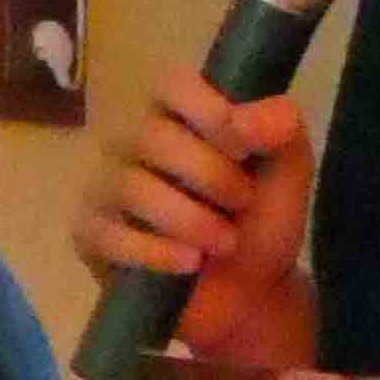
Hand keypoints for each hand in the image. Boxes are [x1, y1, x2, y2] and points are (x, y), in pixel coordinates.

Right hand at [74, 72, 316, 366]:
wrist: (249, 295)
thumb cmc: (260, 222)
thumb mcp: (289, 170)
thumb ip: (281, 128)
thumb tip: (244, 119)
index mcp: (179, 114)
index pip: (171, 84)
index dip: (208, 111)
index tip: (242, 149)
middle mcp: (133, 141)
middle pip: (151, 136)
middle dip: (209, 175)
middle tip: (243, 203)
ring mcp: (106, 187)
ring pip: (131, 187)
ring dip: (191, 219)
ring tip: (225, 242)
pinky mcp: (91, 234)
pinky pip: (109, 235)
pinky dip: (157, 252)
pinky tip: (189, 263)